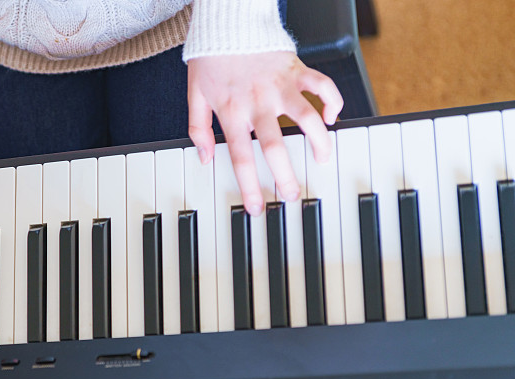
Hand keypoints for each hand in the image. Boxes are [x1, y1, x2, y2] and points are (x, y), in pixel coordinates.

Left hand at [188, 52, 342, 215]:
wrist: (228, 22)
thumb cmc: (211, 59)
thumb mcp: (195, 95)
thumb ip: (197, 128)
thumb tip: (204, 158)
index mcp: (232, 113)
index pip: (241, 158)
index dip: (250, 186)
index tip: (257, 208)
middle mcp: (258, 103)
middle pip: (275, 146)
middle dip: (286, 176)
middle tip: (292, 195)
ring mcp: (280, 86)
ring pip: (307, 118)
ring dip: (319, 142)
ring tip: (323, 159)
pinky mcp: (297, 69)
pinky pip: (322, 85)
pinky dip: (332, 101)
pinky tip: (332, 116)